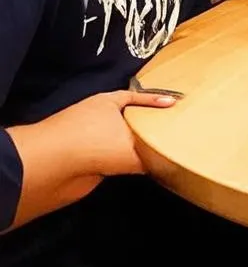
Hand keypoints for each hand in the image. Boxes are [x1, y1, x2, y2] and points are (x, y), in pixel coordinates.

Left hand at [51, 89, 175, 177]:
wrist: (52, 168)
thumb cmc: (95, 142)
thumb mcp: (131, 146)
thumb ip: (150, 154)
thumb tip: (165, 163)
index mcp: (109, 101)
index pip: (139, 97)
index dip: (157, 100)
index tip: (176, 104)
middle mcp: (101, 118)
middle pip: (133, 120)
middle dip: (151, 126)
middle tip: (176, 130)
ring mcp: (94, 141)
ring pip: (125, 143)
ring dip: (139, 148)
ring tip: (166, 149)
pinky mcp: (90, 164)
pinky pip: (117, 163)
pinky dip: (129, 166)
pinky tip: (145, 168)